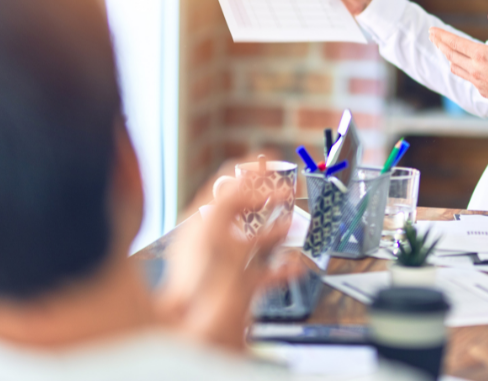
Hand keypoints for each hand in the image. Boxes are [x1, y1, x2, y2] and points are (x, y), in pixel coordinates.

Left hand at [157, 170, 297, 351]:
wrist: (192, 328)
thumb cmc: (193, 283)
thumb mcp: (214, 231)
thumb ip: (231, 202)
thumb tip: (248, 178)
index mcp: (202, 220)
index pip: (227, 183)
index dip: (250, 169)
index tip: (272, 158)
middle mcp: (213, 238)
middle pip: (244, 207)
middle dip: (269, 195)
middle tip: (290, 185)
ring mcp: (225, 262)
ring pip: (256, 238)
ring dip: (278, 227)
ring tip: (295, 219)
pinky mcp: (238, 287)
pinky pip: (264, 272)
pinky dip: (282, 267)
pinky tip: (294, 265)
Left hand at [430, 9, 487, 107]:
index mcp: (482, 56)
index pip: (455, 43)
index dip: (442, 35)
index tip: (432, 30)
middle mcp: (475, 69)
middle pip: (450, 55)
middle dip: (439, 44)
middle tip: (432, 36)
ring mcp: (477, 82)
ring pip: (455, 67)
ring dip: (447, 56)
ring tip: (444, 49)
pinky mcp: (482, 91)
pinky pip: (465, 77)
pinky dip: (458, 68)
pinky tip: (461, 65)